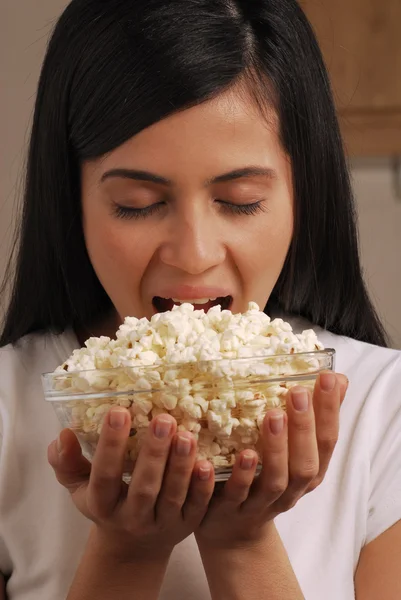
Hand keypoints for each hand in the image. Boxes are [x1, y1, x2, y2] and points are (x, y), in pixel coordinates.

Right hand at [48, 411, 214, 560]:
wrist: (132, 546)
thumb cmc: (106, 502)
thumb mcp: (80, 486)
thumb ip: (68, 462)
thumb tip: (62, 434)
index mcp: (103, 504)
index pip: (104, 475)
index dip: (110, 445)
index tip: (118, 411)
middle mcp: (132, 517)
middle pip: (144, 487)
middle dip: (154, 454)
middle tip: (163, 419)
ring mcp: (162, 523)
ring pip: (173, 495)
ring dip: (181, 465)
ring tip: (186, 434)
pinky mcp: (187, 525)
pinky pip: (197, 506)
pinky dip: (202, 486)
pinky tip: (207, 462)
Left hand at [195, 371, 347, 548]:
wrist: (232, 530)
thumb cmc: (264, 478)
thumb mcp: (293, 450)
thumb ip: (313, 416)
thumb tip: (339, 378)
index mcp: (308, 472)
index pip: (327, 441)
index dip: (330, 412)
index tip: (328, 378)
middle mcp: (290, 491)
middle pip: (305, 464)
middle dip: (304, 428)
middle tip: (297, 393)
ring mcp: (261, 503)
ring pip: (275, 481)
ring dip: (276, 448)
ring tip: (272, 416)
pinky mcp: (231, 510)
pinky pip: (235, 494)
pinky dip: (237, 474)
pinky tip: (234, 453)